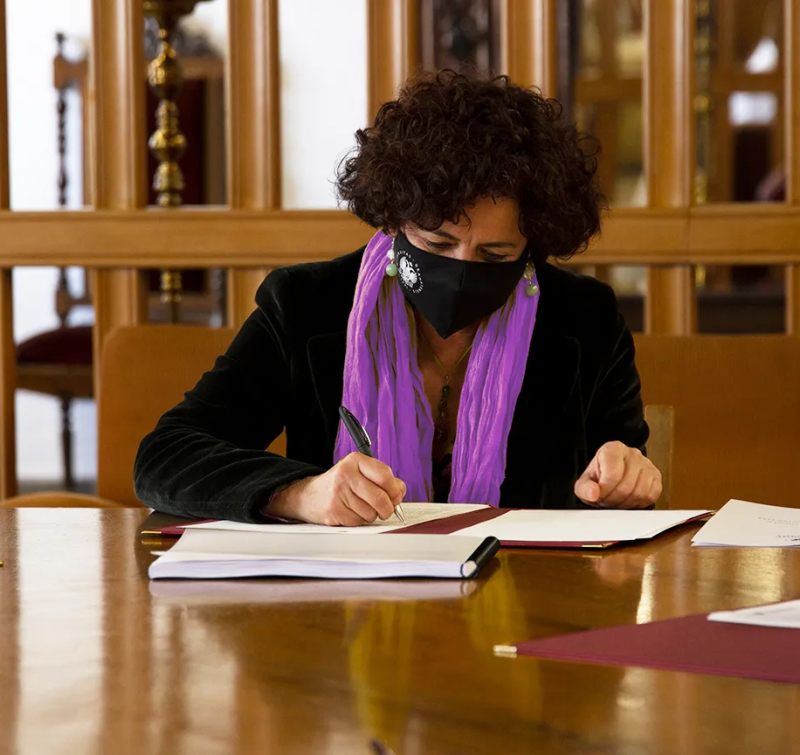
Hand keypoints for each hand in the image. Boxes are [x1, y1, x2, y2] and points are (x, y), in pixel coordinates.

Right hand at [265, 453, 405, 525]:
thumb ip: (383, 479)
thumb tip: (400, 492)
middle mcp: (346, 474)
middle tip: (386, 510)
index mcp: (355, 461)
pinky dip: (360, 521)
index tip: (395, 496)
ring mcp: (338, 493)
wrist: (309, 495)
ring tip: (362, 508)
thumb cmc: (341, 484)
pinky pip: (359, 522)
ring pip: (371, 512)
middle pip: (380, 497)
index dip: (394, 490)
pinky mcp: (334, 511)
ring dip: (372, 515)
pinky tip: (351, 512)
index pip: (385, 475)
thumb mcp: (360, 473)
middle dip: (388, 508)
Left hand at [575, 441, 661, 508]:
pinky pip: (651, 496)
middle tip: (606, 501)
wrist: (612, 475)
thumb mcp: (584, 482)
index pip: (612, 475)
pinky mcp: (656, 476)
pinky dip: (638, 503)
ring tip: (615, 501)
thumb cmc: (599, 477)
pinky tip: (628, 500)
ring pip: (639, 493)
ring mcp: (647, 464)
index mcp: (613, 449)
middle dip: (613, 500)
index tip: (598, 495)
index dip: (604, 491)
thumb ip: (585, 488)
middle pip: (626, 487)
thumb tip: (593, 493)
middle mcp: (632, 453)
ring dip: (625, 504)